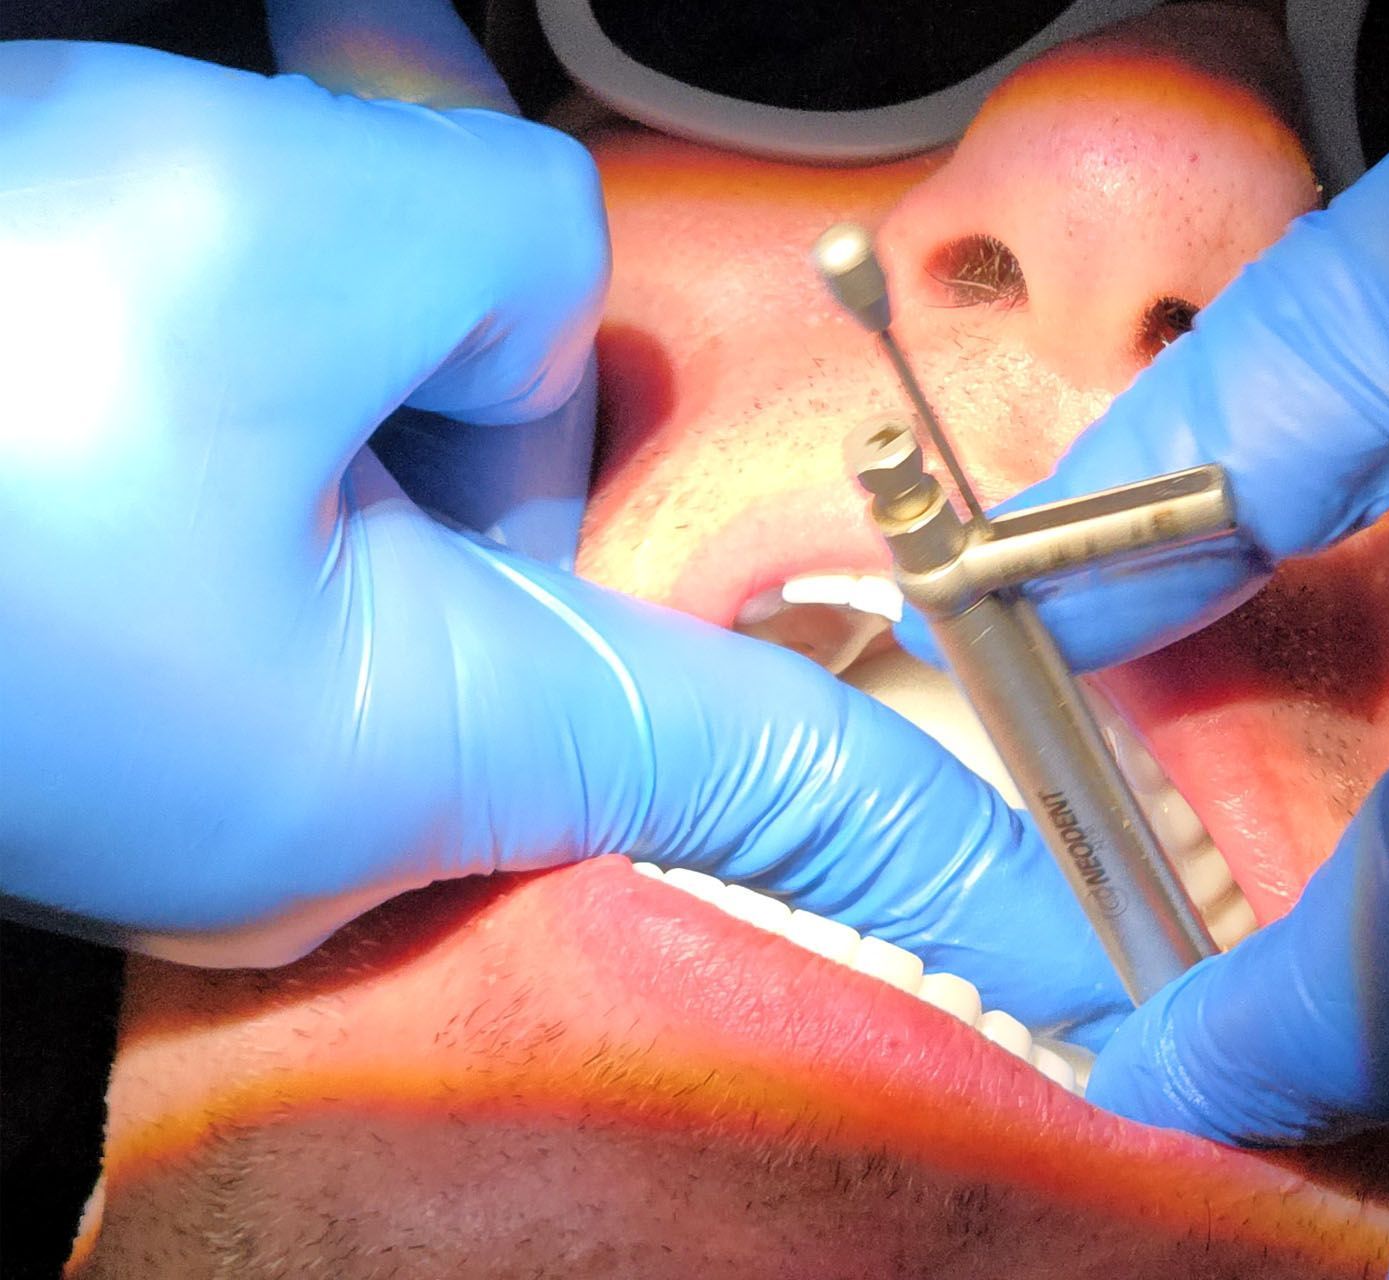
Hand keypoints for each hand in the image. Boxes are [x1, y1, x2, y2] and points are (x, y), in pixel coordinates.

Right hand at [0, 33, 1125, 1043]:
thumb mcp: (272, 247)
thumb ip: (488, 257)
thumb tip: (479, 276)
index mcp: (404, 734)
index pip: (779, 801)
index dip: (957, 870)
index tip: (1100, 959)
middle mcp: (320, 717)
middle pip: (541, 463)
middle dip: (453, 302)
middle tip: (266, 179)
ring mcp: (199, 629)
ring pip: (383, 378)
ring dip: (309, 222)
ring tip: (140, 155)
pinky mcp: (109, 538)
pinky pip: (257, 371)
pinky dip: (229, 231)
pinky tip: (118, 155)